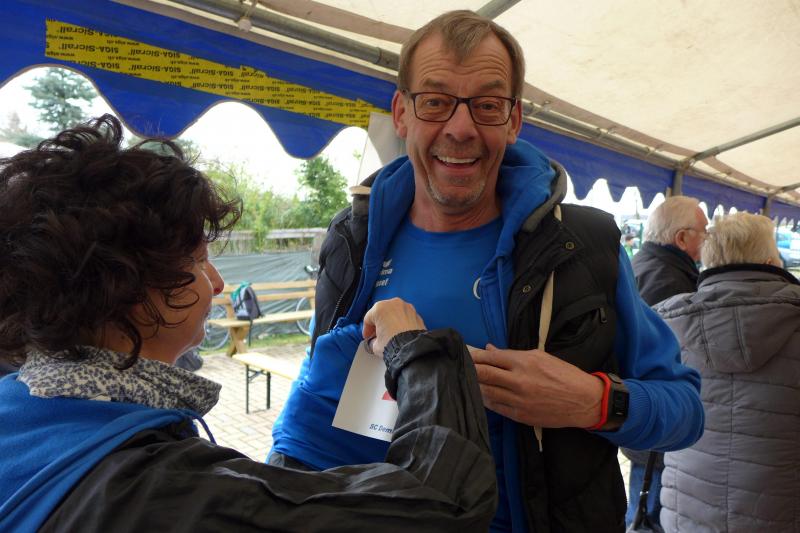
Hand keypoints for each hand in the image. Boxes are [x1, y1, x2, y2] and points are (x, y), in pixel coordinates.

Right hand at [362, 298, 425, 355]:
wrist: (412, 350)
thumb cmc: (393, 344)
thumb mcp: (375, 345)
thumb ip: (373, 340)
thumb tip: (376, 341)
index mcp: (380, 308)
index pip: (368, 318)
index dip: (366, 329)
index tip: (368, 337)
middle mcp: (394, 304)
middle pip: (382, 313)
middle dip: (379, 323)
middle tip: (378, 335)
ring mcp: (407, 307)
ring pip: (395, 313)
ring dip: (391, 322)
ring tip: (390, 334)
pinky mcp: (417, 314)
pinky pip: (405, 317)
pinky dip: (402, 323)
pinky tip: (401, 333)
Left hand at [470, 344, 603, 427]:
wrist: (584, 401)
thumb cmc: (564, 375)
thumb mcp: (540, 357)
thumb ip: (512, 354)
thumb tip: (490, 349)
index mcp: (524, 362)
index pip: (491, 358)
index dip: (475, 356)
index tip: (465, 353)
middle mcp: (519, 381)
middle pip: (483, 374)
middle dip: (470, 369)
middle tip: (459, 366)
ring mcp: (518, 400)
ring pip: (486, 392)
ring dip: (475, 385)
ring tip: (467, 380)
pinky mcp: (520, 415)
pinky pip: (495, 407)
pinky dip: (486, 400)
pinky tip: (480, 395)